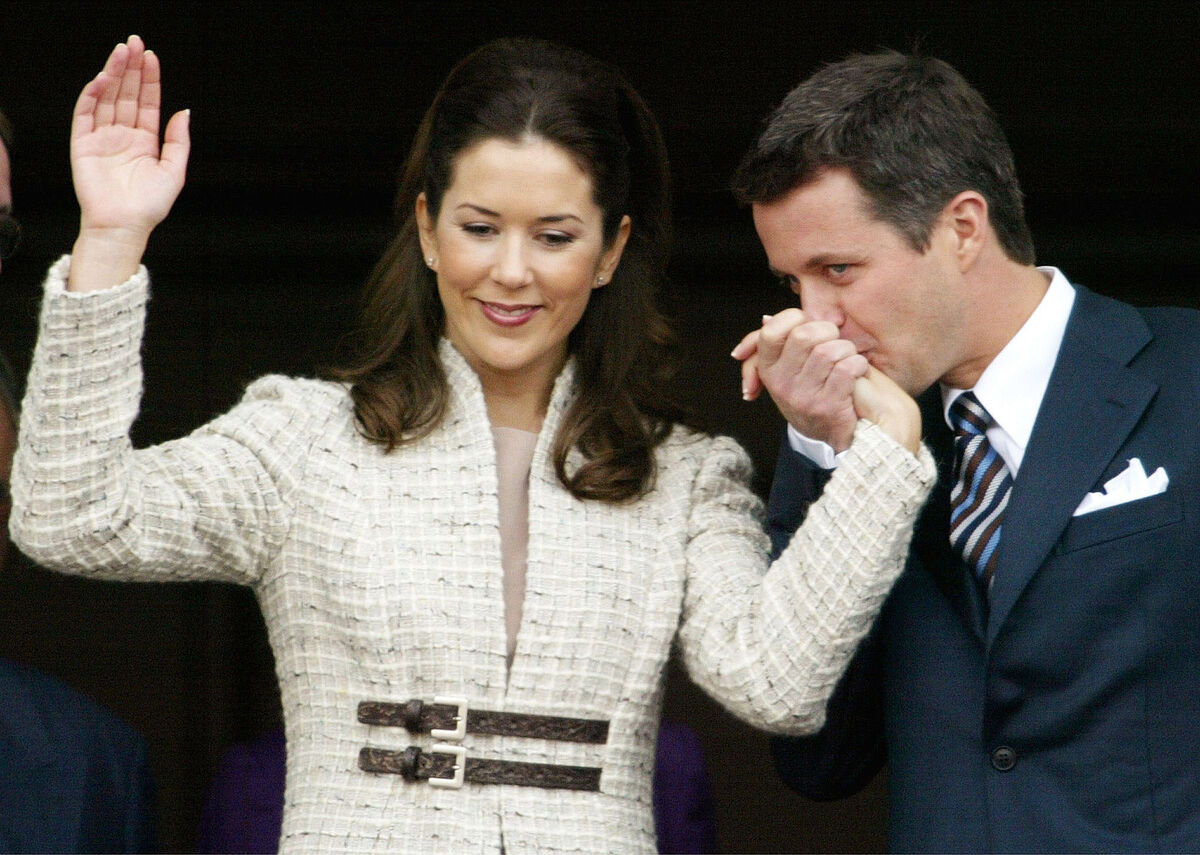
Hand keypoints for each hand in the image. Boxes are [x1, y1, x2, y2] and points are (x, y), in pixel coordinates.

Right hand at [68, 35, 189, 291]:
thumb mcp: (174, 171)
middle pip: (126, 94)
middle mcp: (123, 135)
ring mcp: (102, 138)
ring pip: (106, 98)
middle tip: (134, 43)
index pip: (146, 102)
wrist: (124, 226)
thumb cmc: (150, 206)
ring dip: (112, 74)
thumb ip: (179, 141)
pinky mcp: (83, 144)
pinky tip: (102, 79)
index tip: (151, 57)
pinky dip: (92, 95)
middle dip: (130, 68)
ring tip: (120, 52)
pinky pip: (85, 114)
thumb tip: (185, 111)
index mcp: (144, 141)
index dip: (149, 79)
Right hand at [732, 312, 921, 454]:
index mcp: (768, 370)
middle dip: (827, 331)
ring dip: (846, 349)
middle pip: (803, 336)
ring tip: (847, 357)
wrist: (833, 434)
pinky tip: (857, 371)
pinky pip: (847, 368)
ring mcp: (803, 397)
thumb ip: (775, 342)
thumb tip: (766, 318)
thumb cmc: (812, 392)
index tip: (807, 326)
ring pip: (829, 351)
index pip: (770, 332)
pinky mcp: (828, 406)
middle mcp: (781, 384)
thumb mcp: (785, 370)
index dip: (792, 319)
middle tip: (834, 341)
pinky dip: (858, 364)